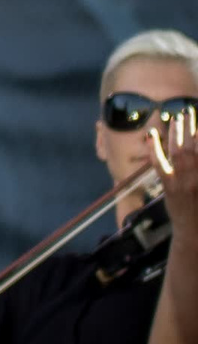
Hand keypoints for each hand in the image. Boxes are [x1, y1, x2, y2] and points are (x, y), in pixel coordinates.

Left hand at [160, 106, 197, 241]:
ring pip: (178, 151)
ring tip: (175, 118)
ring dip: (176, 133)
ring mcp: (182, 181)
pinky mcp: (168, 186)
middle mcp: (197, 176)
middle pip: (194, 146)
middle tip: (189, 110)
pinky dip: (155, 149)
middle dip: (192, 127)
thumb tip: (194, 146)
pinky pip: (160, 164)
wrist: (195, 233)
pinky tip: (151, 135)